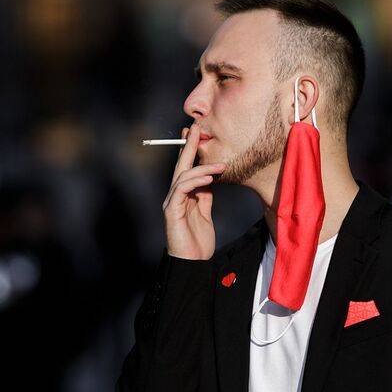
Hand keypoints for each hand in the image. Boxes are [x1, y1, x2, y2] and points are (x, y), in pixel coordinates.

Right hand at [162, 127, 222, 259]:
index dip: (190, 150)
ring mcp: (171, 203)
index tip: (196, 133)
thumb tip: (209, 179)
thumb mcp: (205, 213)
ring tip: (220, 165)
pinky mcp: (171, 211)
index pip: (186, 168)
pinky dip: (195, 182)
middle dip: (188, 146)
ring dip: (202, 167)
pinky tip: (209, 179)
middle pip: (180, 166)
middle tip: (195, 128)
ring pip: (183, 176)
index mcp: (182, 196)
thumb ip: (205, 196)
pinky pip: (182, 190)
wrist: (192, 263)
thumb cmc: (198, 242)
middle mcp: (174, 196)